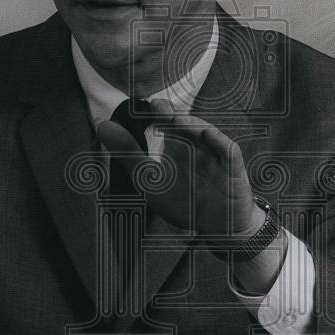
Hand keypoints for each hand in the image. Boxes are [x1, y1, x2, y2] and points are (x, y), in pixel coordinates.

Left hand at [96, 102, 263, 248]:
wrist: (217, 228)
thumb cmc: (186, 201)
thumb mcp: (150, 180)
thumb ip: (127, 152)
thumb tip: (101, 124)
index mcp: (176, 143)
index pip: (165, 119)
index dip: (154, 112)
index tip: (138, 108)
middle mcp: (196, 144)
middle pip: (184, 123)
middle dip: (170, 114)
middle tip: (155, 107)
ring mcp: (215, 154)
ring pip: (206, 132)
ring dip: (191, 124)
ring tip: (173, 119)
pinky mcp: (232, 167)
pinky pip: (228, 150)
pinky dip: (219, 141)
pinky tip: (207, 133)